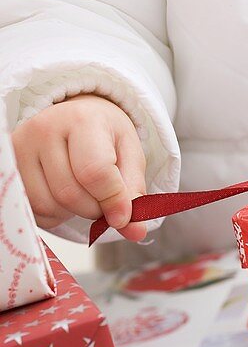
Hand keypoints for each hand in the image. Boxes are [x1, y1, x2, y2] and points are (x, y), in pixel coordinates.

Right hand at [12, 94, 147, 240]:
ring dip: (72, 212)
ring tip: (83, 192)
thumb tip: (136, 231)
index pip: (95, 171)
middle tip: (103, 199)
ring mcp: (22, 147)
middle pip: (70, 193)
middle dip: (93, 208)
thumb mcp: (129, 153)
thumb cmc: (104, 134)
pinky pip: (32, 210)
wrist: (75, 115)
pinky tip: (63, 195)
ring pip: (49, 205)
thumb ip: (133, 191)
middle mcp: (46, 129)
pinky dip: (53, 214)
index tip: (123, 217)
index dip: (112, 200)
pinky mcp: (10, 165)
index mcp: (83, 119)